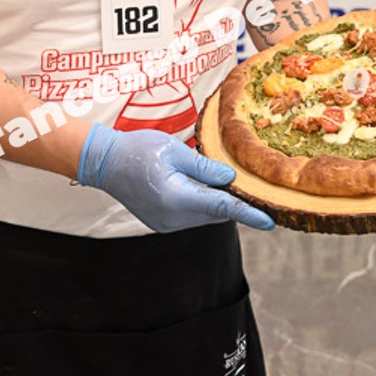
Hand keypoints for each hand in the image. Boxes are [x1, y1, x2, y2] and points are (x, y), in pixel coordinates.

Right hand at [76, 124, 274, 233]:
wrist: (105, 162)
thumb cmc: (138, 150)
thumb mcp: (175, 150)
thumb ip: (205, 168)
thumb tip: (231, 180)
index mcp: (177, 198)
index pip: (221, 209)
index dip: (249, 214)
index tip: (270, 221)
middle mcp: (172, 219)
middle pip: (215, 215)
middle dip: (234, 204)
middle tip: (253, 190)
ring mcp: (166, 225)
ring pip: (204, 217)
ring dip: (216, 203)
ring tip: (225, 183)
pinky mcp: (162, 223)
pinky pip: (191, 217)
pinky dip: (202, 205)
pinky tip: (204, 187)